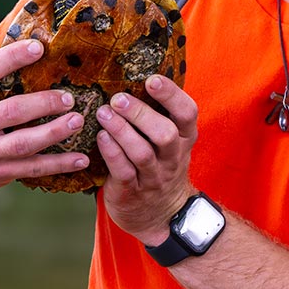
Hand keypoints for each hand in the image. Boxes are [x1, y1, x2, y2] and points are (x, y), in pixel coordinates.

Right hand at [0, 39, 88, 194]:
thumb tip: (13, 36)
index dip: (12, 57)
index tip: (39, 47)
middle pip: (11, 111)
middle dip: (44, 103)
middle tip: (68, 96)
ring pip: (22, 144)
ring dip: (54, 132)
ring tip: (77, 120)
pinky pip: (30, 169)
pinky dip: (57, 165)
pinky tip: (79, 159)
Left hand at [97, 75, 198, 244]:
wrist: (162, 215)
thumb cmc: (160, 165)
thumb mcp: (170, 142)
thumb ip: (160, 114)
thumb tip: (134, 72)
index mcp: (184, 138)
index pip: (187, 113)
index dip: (171, 95)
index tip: (151, 79)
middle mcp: (172, 157)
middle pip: (165, 133)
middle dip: (140, 114)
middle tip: (117, 98)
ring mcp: (153, 177)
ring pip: (141, 152)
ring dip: (121, 131)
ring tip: (103, 114)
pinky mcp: (132, 191)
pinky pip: (123, 171)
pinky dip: (111, 152)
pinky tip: (100, 137)